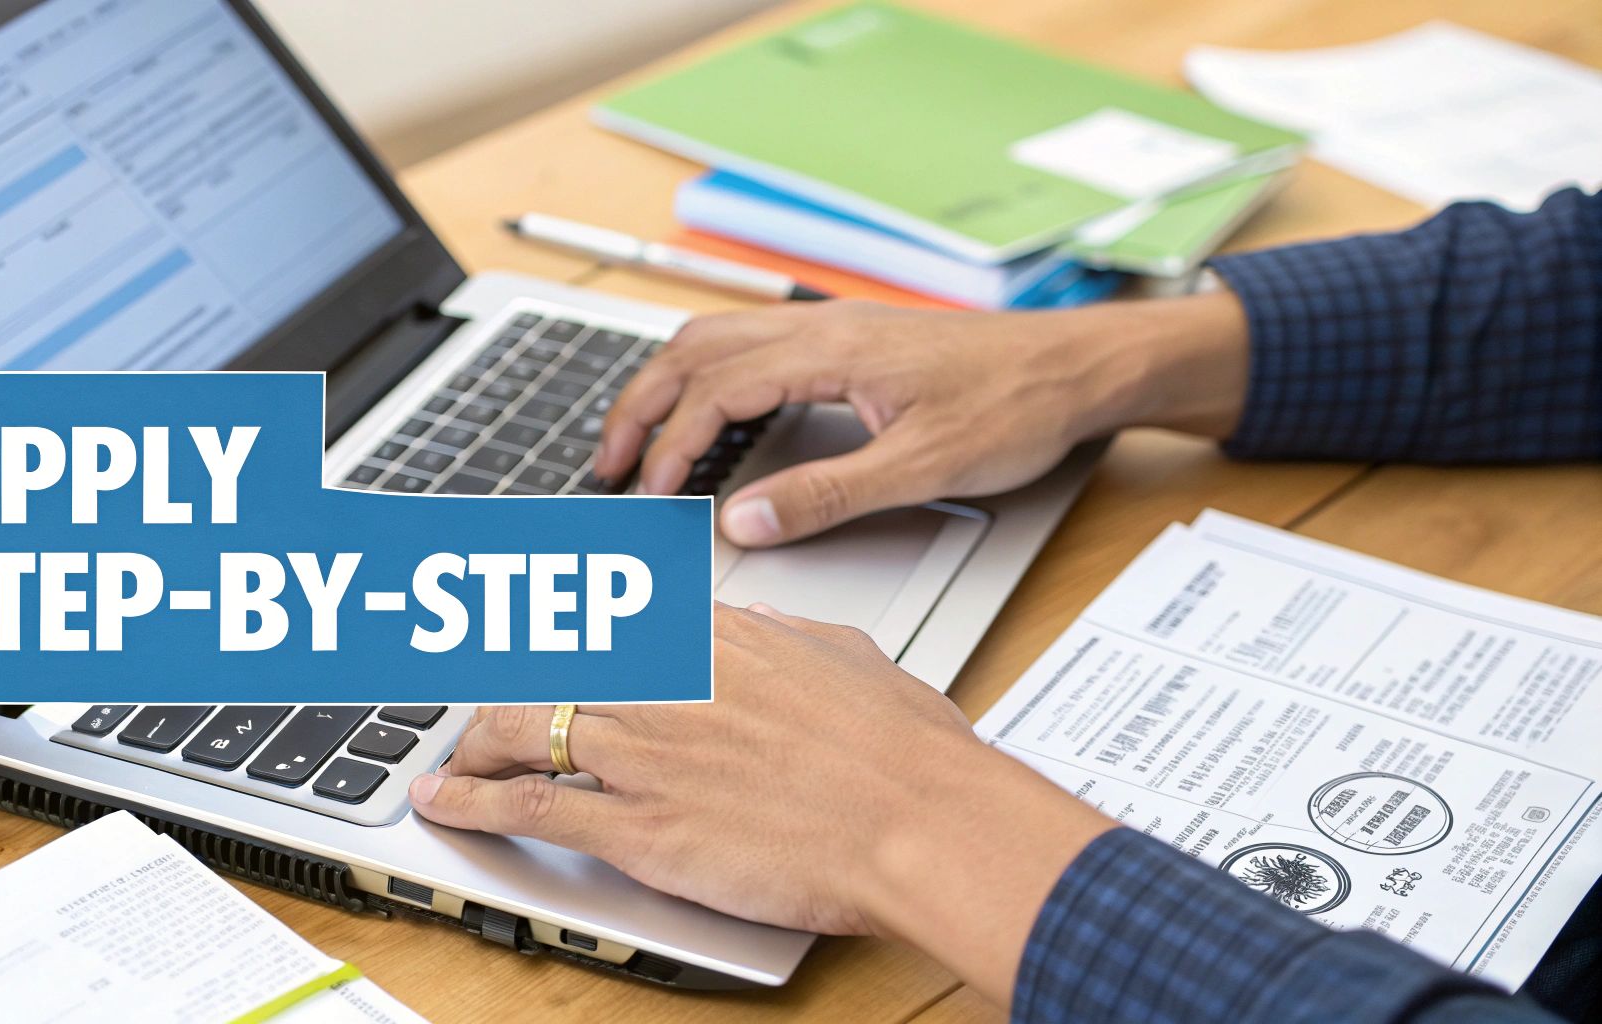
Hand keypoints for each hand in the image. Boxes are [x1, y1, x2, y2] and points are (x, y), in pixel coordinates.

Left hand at [409, 604, 1113, 1003]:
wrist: (919, 823)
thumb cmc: (904, 752)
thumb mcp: (846, 658)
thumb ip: (784, 633)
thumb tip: (756, 622)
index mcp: (717, 636)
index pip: (613, 608)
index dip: (562, 619)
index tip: (534, 621)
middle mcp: (667, 682)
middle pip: (551, 665)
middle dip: (507, 687)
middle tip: (483, 705)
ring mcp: (646, 752)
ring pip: (525, 726)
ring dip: (476, 743)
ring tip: (453, 757)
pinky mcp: (640, 826)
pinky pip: (532, 805)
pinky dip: (475, 801)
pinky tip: (446, 802)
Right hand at [594, 292, 1248, 546]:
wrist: (1078, 366)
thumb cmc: (1017, 406)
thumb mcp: (924, 467)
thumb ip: (828, 495)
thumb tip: (746, 522)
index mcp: (831, 350)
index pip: (716, 388)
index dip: (672, 442)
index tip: (650, 493)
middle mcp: (823, 327)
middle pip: (695, 349)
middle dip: (641, 406)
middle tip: (608, 466)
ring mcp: (834, 328)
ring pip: (717, 337)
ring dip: (668, 386)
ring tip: (641, 440)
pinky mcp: (850, 340)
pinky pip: (751, 342)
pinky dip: (706, 376)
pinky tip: (711, 413)